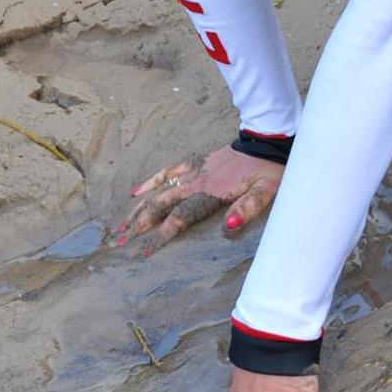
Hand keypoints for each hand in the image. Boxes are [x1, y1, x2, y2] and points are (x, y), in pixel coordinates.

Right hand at [119, 143, 283, 253]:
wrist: (268, 140)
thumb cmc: (269, 169)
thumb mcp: (266, 191)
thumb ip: (248, 208)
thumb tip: (228, 227)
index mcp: (211, 193)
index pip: (180, 217)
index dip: (162, 235)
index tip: (146, 252)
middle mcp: (196, 182)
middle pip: (161, 205)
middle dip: (140, 225)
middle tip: (122, 242)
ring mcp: (194, 171)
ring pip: (159, 191)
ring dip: (139, 208)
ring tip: (122, 226)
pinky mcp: (195, 162)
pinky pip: (167, 170)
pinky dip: (150, 181)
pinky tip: (134, 192)